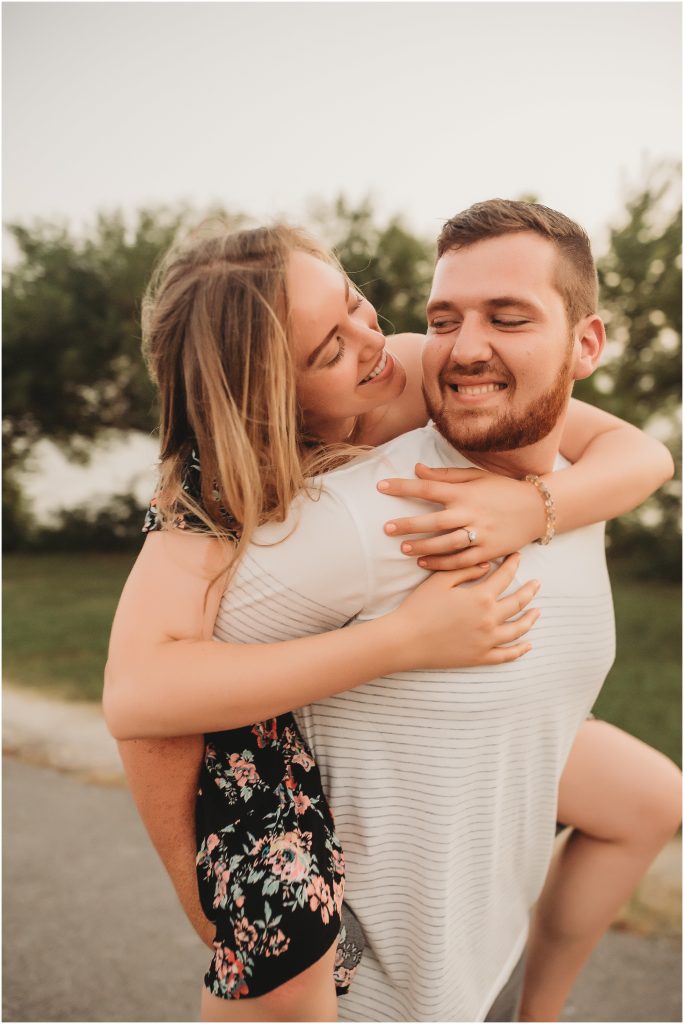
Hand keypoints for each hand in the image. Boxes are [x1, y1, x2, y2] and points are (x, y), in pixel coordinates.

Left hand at [379, 463, 546, 569]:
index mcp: (465, 493)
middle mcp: (471, 514)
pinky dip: (441, 564)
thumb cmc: (502, 490)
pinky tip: (423, 564)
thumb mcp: (476, 477)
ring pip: (446, 544)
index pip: (428, 488)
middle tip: (386, 528)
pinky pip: (461, 561)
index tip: (381, 486)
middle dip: (408, 524)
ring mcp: (480, 535)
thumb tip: (417, 469)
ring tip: (403, 548)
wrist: (537, 509)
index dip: (403, 487)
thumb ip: (445, 475)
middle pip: (433, 521)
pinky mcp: (488, 552)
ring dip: (422, 547)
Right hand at [391, 553, 539, 668]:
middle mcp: (490, 619)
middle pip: (517, 602)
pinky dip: (519, 650)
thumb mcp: (440, 581)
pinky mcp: (480, 657)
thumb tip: (487, 565)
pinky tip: (527, 645)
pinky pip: (506, 655)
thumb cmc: (419, 607)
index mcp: (481, 597)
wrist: (406, 639)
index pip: (505, 577)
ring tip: (537, 612)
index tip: (518, 556)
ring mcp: (487, 640)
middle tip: (537, 583)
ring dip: (530, 619)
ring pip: (517, 629)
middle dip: (529, 590)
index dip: (513, 564)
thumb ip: (465, 571)